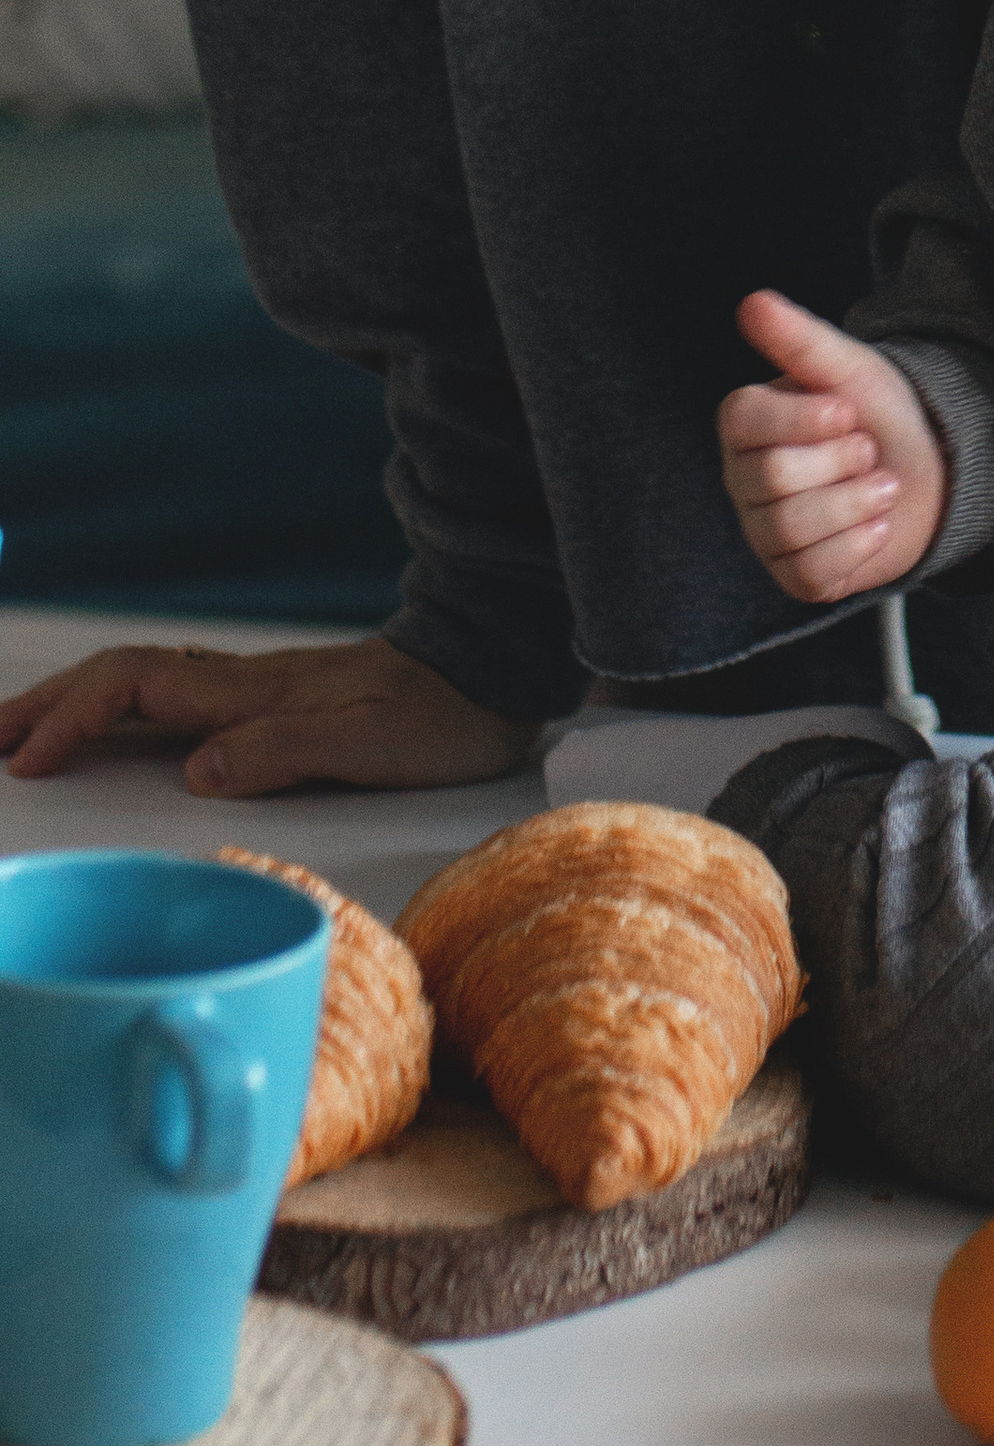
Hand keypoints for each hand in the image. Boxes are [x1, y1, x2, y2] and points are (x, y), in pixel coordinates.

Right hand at [0, 634, 539, 797]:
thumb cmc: (440, 717)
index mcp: (255, 693)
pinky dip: (116, 714)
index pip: (136, 690)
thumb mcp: (372, 743)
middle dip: (46, 704)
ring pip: (140, 686)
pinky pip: (170, 703)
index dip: (73, 719)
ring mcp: (255, 693)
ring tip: (15, 735)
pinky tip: (104, 737)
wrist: (493, 674)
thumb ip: (286, 752)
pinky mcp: (272, 708)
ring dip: (72, 705)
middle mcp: (244, 686)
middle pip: (120, 678)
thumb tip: (195, 771)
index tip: (26, 762)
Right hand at [720, 288, 947, 602]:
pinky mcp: (797, 576)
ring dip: (855, 502)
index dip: (801, 418)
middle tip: (868, 447)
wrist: (930, 467)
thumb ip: (800, 340)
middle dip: (840, 460)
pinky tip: (878, 525)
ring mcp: (766, 534)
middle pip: (774, 478)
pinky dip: (858, 544)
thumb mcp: (847, 368)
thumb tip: (752, 302)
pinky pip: (812, 573)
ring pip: (791, 528)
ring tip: (883, 484)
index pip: (744, 422)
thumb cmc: (879, 412)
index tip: (845, 410)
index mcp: (747, 425)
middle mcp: (745, 481)